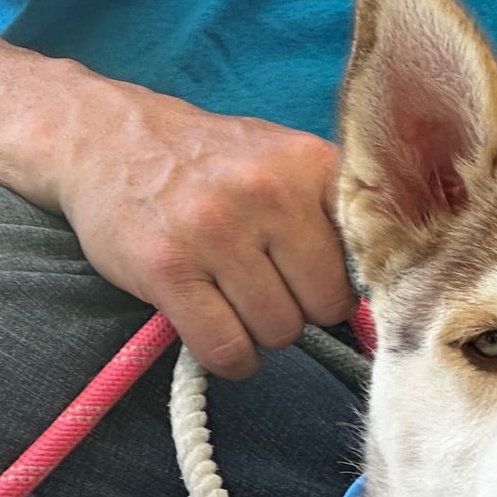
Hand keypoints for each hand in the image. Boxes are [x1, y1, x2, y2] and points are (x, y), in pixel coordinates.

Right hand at [50, 73, 355, 377]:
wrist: (109, 140)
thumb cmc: (216, 166)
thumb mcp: (288, 163)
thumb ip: (338, 216)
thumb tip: (387, 299)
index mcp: (310, 164)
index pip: (369, 257)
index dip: (351, 281)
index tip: (327, 279)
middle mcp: (266, 192)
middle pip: (327, 307)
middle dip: (304, 310)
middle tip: (270, 285)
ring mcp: (214, 230)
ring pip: (279, 332)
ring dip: (262, 331)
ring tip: (237, 296)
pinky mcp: (168, 269)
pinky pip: (227, 348)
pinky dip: (230, 357)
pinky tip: (220, 332)